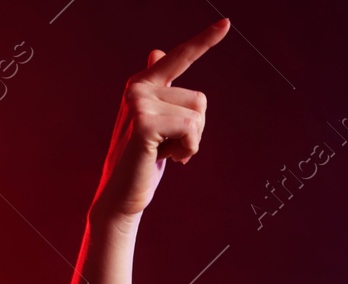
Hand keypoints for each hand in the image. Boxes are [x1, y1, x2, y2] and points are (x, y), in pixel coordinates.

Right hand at [91, 18, 229, 220]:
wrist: (121, 196)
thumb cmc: (142, 162)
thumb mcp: (155, 123)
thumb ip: (160, 90)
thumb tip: (157, 50)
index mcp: (142, 84)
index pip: (179, 57)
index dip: (204, 40)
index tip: (226, 23)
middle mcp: (138, 87)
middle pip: (200, 99)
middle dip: (195, 131)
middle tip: (168, 148)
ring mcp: (138, 103)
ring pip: (198, 115)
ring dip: (191, 143)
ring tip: (164, 153)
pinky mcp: (145, 122)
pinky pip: (191, 129)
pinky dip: (187, 150)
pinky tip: (165, 159)